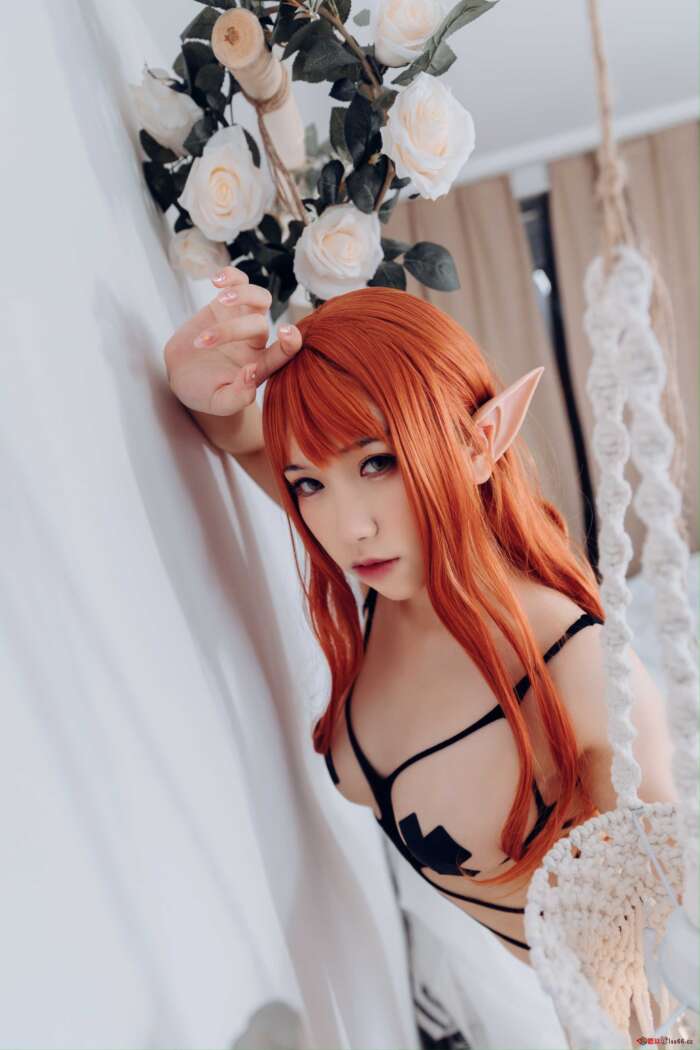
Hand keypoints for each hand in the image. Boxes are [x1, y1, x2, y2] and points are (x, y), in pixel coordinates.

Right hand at [164, 266, 302, 415]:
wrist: (181, 376)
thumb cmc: (203, 393)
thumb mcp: (218, 403)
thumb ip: (237, 396)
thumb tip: (251, 374)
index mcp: (261, 366)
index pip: (285, 352)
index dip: (291, 342)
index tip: (286, 332)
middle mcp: (256, 341)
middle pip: (259, 324)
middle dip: (231, 330)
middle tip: (203, 342)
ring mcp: (242, 319)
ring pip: (259, 297)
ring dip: (244, 294)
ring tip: (221, 297)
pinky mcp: (225, 305)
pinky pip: (237, 282)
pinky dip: (231, 276)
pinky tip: (216, 279)